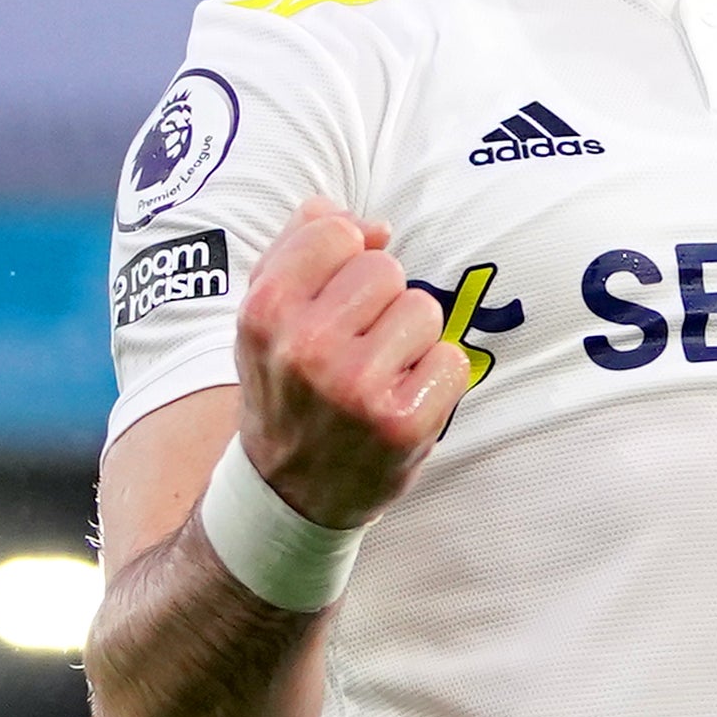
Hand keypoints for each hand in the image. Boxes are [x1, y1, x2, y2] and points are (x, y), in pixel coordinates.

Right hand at [232, 198, 467, 529]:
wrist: (288, 492)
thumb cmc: (286, 385)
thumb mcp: (267, 314)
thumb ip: (302, 246)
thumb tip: (370, 223)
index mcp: (265, 311)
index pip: (337, 232)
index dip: (346, 259)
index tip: (333, 298)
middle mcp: (305, 347)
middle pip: (385, 269)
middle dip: (380, 301)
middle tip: (354, 348)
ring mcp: (355, 388)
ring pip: (423, 310)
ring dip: (410, 340)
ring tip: (376, 376)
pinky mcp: (402, 422)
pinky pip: (451, 359)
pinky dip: (435, 379)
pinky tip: (399, 403)